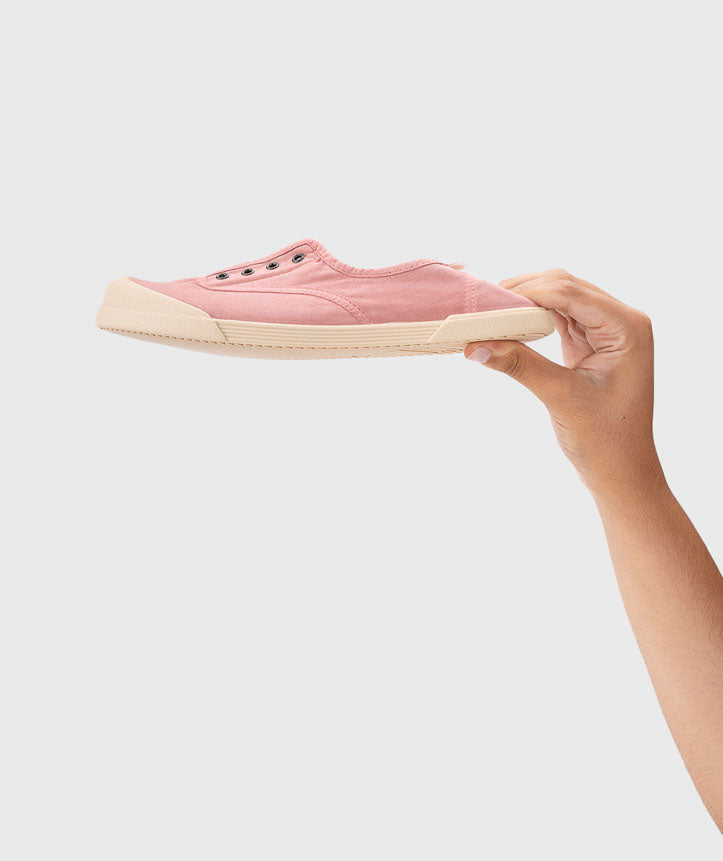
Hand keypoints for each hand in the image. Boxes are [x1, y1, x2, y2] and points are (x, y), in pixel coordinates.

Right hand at [465, 270, 662, 495]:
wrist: (622, 471)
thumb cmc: (605, 439)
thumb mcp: (560, 397)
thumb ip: (520, 364)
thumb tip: (475, 345)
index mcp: (626, 327)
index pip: (570, 292)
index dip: (527, 291)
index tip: (488, 301)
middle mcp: (622, 321)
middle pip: (565, 287)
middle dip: (524, 291)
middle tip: (483, 306)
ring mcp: (607, 331)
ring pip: (560, 299)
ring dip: (526, 302)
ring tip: (490, 313)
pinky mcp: (592, 343)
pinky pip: (559, 318)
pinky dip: (533, 318)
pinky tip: (508, 324)